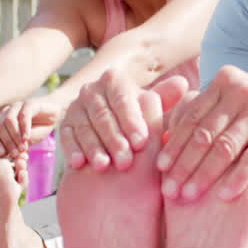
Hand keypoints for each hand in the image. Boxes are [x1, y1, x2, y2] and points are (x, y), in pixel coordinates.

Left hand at [0, 97, 60, 158]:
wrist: (54, 116)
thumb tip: (6, 157)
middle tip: (16, 154)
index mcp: (2, 122)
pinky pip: (23, 115)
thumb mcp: (25, 142)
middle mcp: (7, 112)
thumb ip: (16, 147)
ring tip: (23, 148)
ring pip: (9, 120)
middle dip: (7, 142)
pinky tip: (27, 138)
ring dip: (15, 136)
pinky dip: (24, 128)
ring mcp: (18, 106)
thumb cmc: (38, 129)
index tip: (2, 154)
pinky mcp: (30, 103)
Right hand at [58, 70, 188, 171]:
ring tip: (104, 166)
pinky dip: (72, 150)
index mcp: (114, 80)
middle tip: (125, 161)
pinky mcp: (64, 126)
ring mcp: (75, 108)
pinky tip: (79, 164)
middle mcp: (91, 90)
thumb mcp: (153, 112)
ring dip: (94, 147)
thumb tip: (182, 84)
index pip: (123, 100)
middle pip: (103, 115)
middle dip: (114, 139)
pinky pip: (67, 137)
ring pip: (85, 127)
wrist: (117, 140)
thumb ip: (164, 100)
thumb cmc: (140, 124)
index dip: (132, 121)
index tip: (142, 143)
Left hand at [157, 65, 247, 202]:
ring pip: (224, 148)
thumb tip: (165, 132)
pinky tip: (223, 195)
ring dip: (203, 175)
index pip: (192, 115)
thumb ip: (205, 112)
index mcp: (226, 80)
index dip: (174, 143)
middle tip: (169, 189)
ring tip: (189, 195)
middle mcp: (242, 91)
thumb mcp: (236, 103)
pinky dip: (236, 178)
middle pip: (204, 133)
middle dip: (183, 164)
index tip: (160, 168)